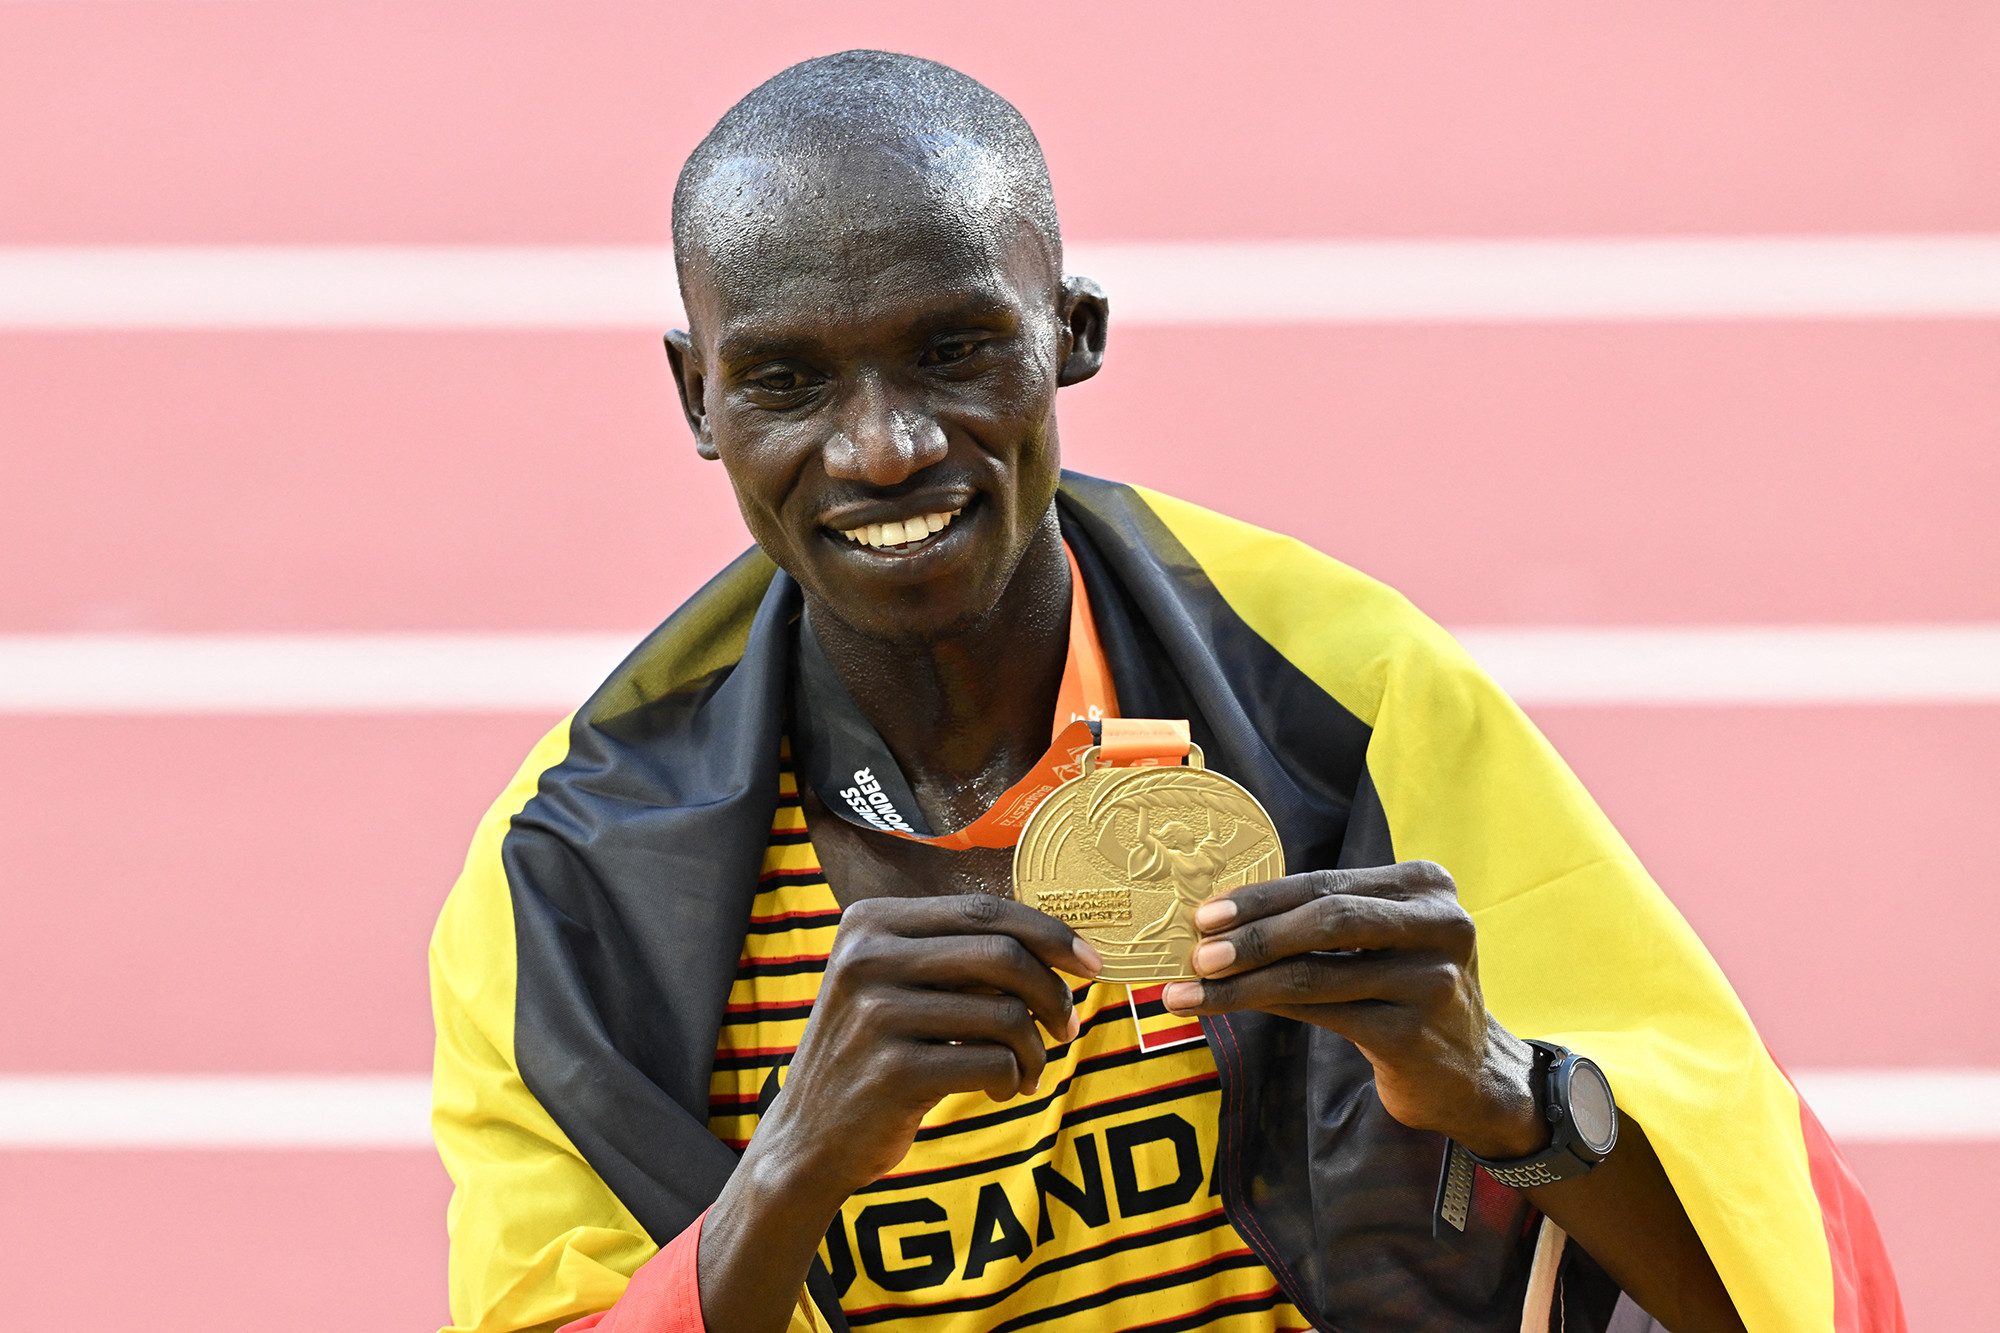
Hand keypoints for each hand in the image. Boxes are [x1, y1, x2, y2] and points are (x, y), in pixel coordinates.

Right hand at [753, 893, 1103, 1205]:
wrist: (807, 1140)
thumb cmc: (873, 1054)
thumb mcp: (893, 984)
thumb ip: (955, 955)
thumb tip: (1056, 941)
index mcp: (870, 922)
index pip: (983, 909)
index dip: (1049, 933)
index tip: (1091, 963)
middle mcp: (867, 959)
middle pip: (1002, 955)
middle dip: (1053, 992)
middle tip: (1066, 1026)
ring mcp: (875, 1015)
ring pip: (1006, 1013)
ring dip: (1035, 1049)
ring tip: (1027, 1070)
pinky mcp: (892, 1072)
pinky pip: (994, 1062)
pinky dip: (1013, 1079)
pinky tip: (999, 1090)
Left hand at [1160, 861, 1542, 1158]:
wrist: (1471, 1075)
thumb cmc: (1406, 994)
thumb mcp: (1381, 943)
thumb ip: (1325, 921)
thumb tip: (1223, 920)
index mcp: (1426, 886)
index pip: (1328, 883)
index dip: (1262, 897)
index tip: (1204, 913)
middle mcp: (1440, 925)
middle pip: (1325, 919)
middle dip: (1252, 935)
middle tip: (1195, 951)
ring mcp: (1433, 980)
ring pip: (1316, 973)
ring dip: (1244, 981)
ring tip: (1191, 989)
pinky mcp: (1415, 1034)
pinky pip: (1323, 1015)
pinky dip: (1268, 1009)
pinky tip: (1229, 1010)